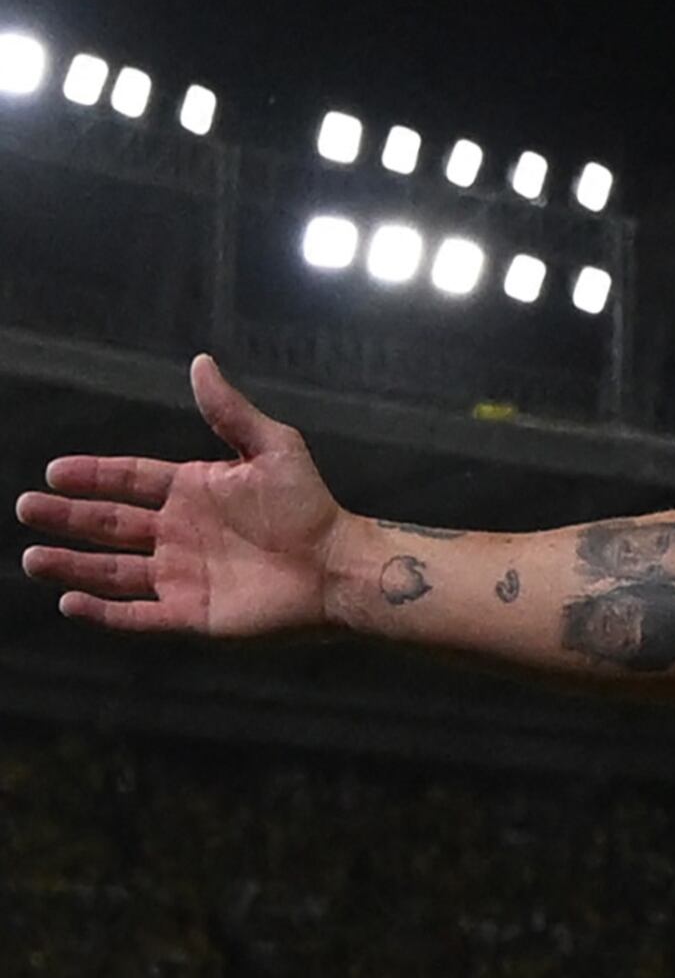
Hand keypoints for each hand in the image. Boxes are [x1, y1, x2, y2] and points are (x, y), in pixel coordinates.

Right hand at [19, 355, 348, 634]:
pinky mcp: (191, 613)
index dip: (93, 475)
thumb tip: (200, 363)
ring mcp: (182, 574)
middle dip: (67, 516)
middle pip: (109, 523)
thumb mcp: (273, 449)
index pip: (129, 479)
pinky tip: (70, 602)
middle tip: (27, 507)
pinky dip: (104, 611)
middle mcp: (179, 532)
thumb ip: (230, 412)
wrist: (340, 566)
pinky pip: (137, 614)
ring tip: (32, 557)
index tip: (55, 471)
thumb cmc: (311, 507)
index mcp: (193, 491)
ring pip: (113, 570)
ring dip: (72, 564)